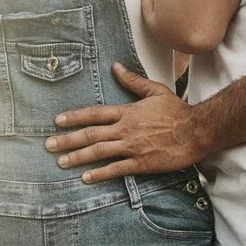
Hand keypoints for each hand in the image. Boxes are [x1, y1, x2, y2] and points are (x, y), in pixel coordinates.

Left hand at [46, 63, 205, 181]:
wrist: (196, 131)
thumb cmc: (177, 111)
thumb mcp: (155, 91)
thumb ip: (133, 81)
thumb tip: (116, 67)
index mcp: (127, 112)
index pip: (94, 114)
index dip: (74, 117)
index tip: (57, 121)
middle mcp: (125, 129)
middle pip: (90, 134)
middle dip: (67, 140)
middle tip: (48, 145)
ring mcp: (132, 147)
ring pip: (98, 152)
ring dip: (77, 157)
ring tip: (60, 162)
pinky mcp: (141, 163)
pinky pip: (116, 169)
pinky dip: (99, 174)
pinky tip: (86, 177)